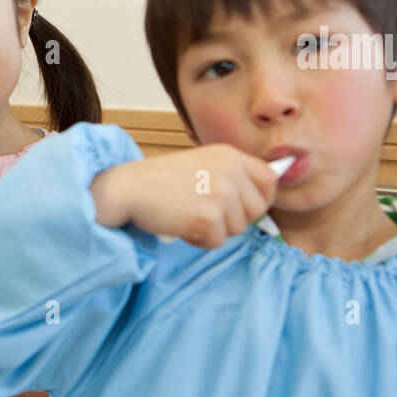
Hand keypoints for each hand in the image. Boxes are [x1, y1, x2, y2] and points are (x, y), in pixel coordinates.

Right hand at [91, 143, 276, 247]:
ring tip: (189, 216)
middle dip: (235, 219)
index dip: (262, 198)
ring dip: (215, 230)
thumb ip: (231, 175)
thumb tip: (263, 200)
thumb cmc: (159, 180)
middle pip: (257, 210)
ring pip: (238, 229)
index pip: (270, 179)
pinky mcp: (209, 217)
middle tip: (206, 213)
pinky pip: (217, 242)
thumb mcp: (202, 164)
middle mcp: (230, 171)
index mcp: (230, 155)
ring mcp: (221, 194)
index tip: (246, 208)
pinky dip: (199, 240)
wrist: (127, 188)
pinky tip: (182, 226)